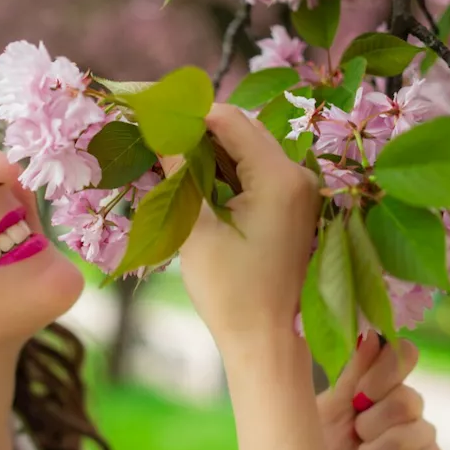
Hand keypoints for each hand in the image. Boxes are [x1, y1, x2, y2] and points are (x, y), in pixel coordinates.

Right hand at [171, 104, 320, 351]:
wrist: (264, 340)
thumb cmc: (230, 292)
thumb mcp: (196, 228)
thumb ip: (179, 172)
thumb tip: (157, 128)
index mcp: (281, 177)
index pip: (230, 119)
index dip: (187, 112)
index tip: (150, 109)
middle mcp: (299, 175)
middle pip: (242, 129)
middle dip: (196, 128)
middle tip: (152, 130)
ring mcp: (299, 191)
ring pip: (247, 149)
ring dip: (208, 149)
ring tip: (166, 154)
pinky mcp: (292, 206)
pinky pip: (255, 172)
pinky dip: (224, 170)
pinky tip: (192, 177)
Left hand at [317, 335, 443, 449]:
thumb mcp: (327, 413)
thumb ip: (350, 375)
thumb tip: (370, 335)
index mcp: (377, 387)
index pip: (402, 355)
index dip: (386, 369)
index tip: (359, 393)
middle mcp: (402, 408)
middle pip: (407, 397)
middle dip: (373, 421)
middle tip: (354, 436)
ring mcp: (419, 438)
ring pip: (416, 428)